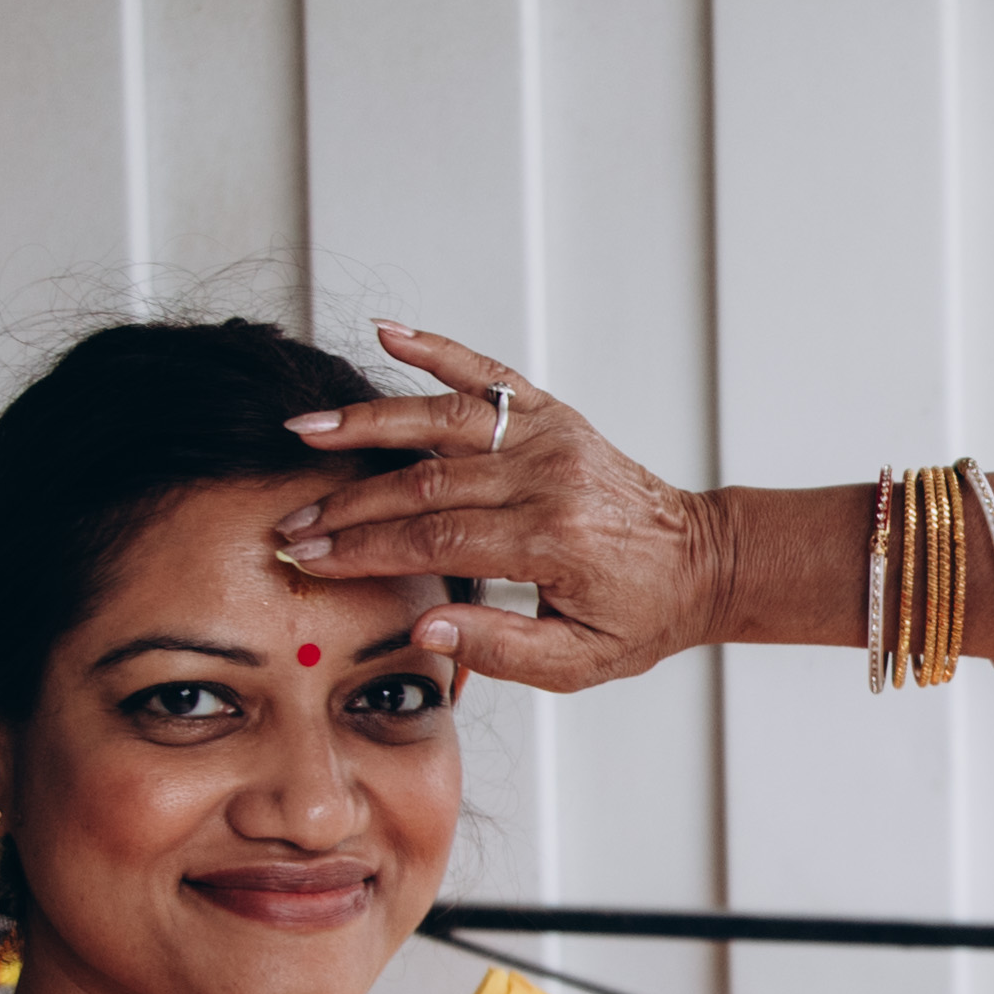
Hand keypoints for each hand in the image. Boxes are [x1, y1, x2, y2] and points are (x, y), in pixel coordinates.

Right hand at [275, 327, 733, 694]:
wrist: (701, 562)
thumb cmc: (638, 615)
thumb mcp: (578, 661)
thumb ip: (500, 648)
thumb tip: (423, 626)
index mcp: (553, 539)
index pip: (435, 539)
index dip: (364, 549)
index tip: (310, 557)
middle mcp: (549, 477)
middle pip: (424, 482)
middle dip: (348, 503)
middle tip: (292, 521)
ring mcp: (552, 437)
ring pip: (442, 420)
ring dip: (368, 422)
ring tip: (305, 430)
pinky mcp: (554, 415)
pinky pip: (489, 376)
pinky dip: (437, 350)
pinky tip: (387, 332)